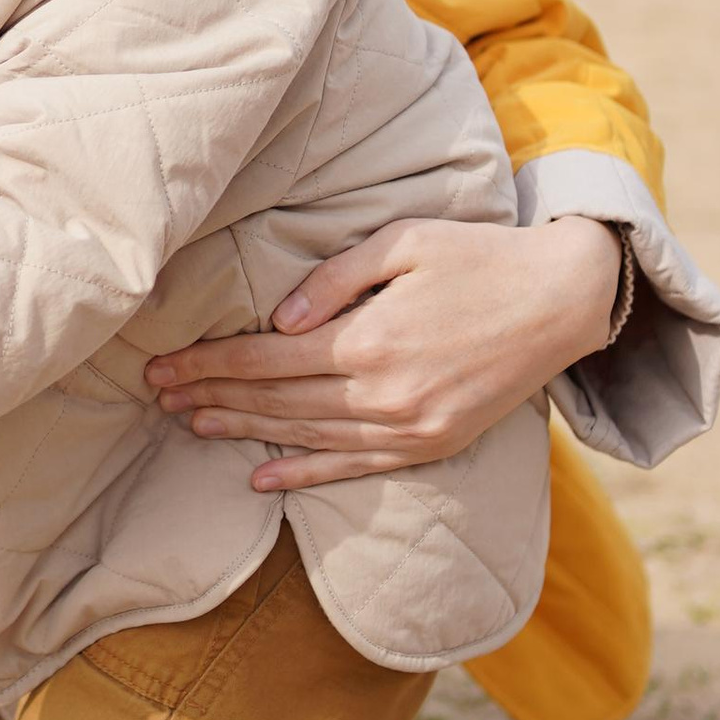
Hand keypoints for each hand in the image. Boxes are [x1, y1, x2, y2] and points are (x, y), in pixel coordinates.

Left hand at [142, 216, 623, 496]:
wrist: (562, 301)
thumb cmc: (478, 256)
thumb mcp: (403, 242)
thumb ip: (334, 280)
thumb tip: (278, 319)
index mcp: (369, 339)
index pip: (265, 358)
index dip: (208, 364)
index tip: (163, 366)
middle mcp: (383, 393)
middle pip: (275, 400)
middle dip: (211, 396)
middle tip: (157, 396)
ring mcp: (409, 428)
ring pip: (306, 436)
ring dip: (244, 433)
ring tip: (193, 426)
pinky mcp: (431, 446)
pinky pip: (354, 468)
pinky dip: (303, 474)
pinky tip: (261, 477)